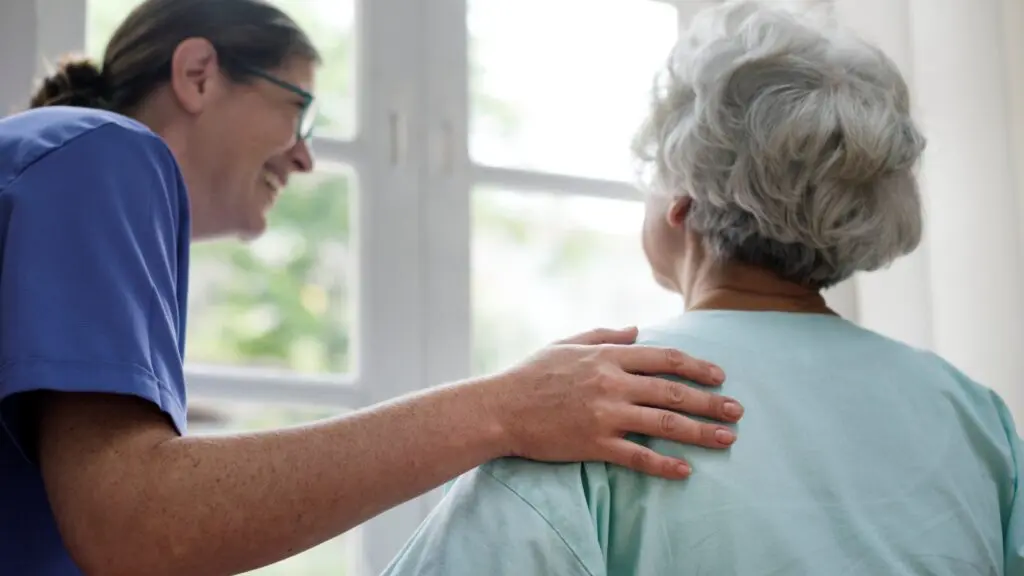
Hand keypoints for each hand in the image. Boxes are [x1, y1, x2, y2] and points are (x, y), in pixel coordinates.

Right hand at [486, 326, 742, 478]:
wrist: (500, 408)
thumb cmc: (530, 374)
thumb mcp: (567, 344)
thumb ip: (604, 335)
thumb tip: (637, 330)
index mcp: (607, 356)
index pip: (664, 358)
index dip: (697, 366)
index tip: (719, 376)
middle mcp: (612, 383)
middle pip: (673, 391)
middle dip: (710, 401)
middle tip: (737, 411)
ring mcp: (605, 414)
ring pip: (664, 422)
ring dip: (700, 432)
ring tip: (727, 438)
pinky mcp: (594, 443)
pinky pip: (637, 455)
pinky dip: (663, 464)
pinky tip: (685, 471)